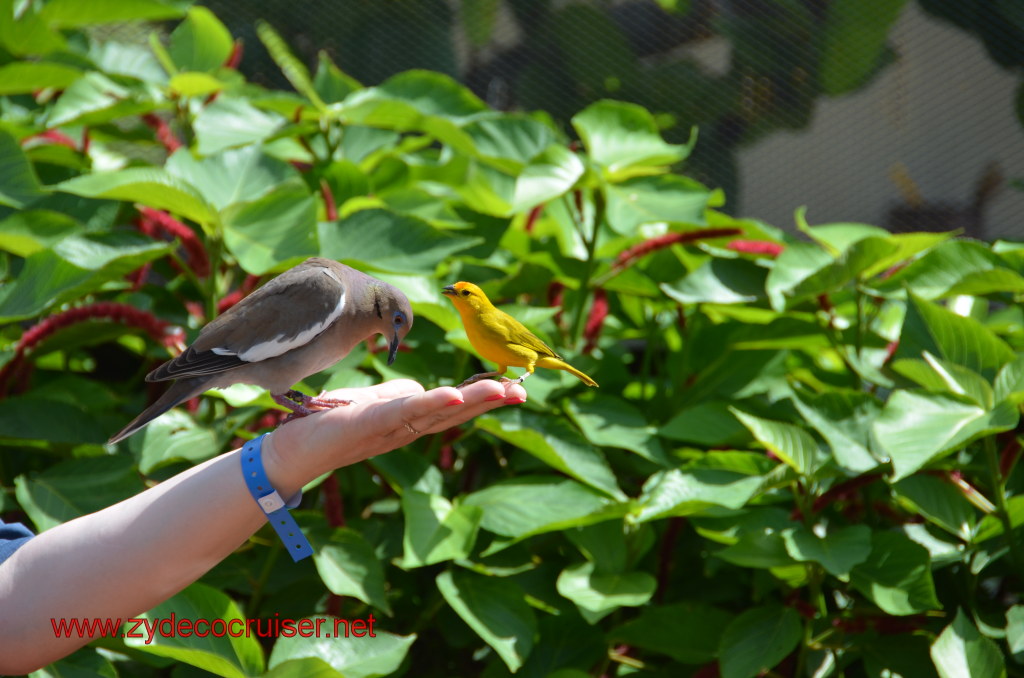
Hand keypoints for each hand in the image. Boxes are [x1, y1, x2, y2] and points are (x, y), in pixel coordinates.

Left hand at [261, 379, 526, 493]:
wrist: (292, 446)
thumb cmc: (331, 422)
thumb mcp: (373, 403)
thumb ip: (400, 396)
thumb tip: (426, 391)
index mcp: (410, 421)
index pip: (453, 407)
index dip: (484, 398)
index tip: (515, 387)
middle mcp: (406, 430)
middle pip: (455, 413)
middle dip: (490, 401)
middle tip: (524, 389)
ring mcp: (389, 429)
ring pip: (437, 413)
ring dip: (472, 401)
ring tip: (502, 388)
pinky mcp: (367, 423)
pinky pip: (402, 412)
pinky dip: (429, 403)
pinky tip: (452, 395)